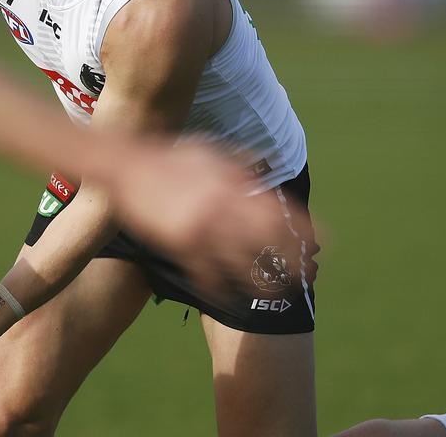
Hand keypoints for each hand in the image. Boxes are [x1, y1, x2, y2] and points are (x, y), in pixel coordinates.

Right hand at [108, 142, 305, 297]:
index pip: (279, 212)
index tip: (320, 245)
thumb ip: (240, 163)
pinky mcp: (179, 242)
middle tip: (302, 278)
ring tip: (271, 293)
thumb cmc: (168, 156)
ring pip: (242, 263)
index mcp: (234, 182)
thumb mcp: (209, 150)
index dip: (303, 231)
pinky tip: (228, 297)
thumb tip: (265, 168)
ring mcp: (202, 225)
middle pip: (269, 241)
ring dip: (260, 282)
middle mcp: (223, 205)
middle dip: (290, 262)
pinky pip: (207, 274)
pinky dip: (220, 289)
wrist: (125, 164)